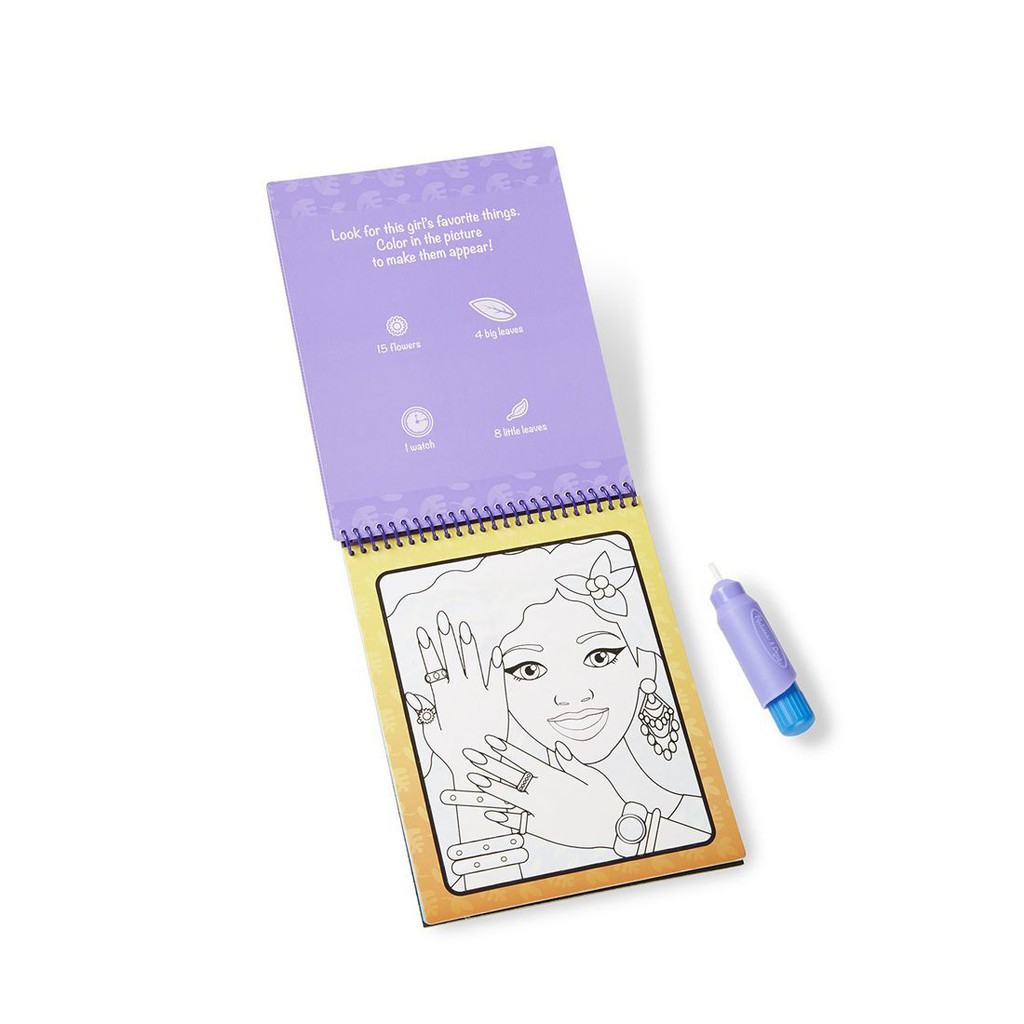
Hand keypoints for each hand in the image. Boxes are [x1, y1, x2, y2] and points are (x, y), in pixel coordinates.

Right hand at [404, 611, 507, 785]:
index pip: (433, 666)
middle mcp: (460, 690)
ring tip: (464, 627)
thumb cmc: (452, 752)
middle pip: (451, 657)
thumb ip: (425, 712)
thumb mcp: (432, 733)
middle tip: (442, 619)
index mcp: (443, 697)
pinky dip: (496, 663)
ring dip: (467, 644)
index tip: (423, 631)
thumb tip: (413, 695)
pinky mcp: (498, 699)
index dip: (428, 647)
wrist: (478, 763)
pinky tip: (496, 649)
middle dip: (446, 636)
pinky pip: (497, 677)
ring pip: (472, 662)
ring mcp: (480, 692)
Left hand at [464, 736, 624, 849]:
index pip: (523, 759)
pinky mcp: (544, 830)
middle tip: (470, 755)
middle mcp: (544, 792)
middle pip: (510, 775)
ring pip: (509, 798)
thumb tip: (554, 745)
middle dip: (488, 764)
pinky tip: (490, 814)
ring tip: (473, 779)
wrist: (614, 828)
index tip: (489, 740)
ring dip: (490, 788)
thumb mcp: (590, 774)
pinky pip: (519, 822)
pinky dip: (504, 818)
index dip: (505, 749)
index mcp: (554, 776)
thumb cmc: (605, 798)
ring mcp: (542, 812)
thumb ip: (570, 761)